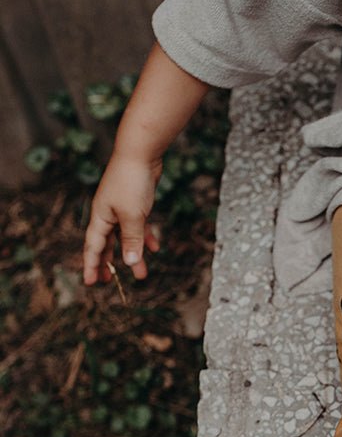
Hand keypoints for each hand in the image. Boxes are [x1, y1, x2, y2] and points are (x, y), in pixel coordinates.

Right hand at [83, 154, 161, 284]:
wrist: (141, 153)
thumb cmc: (131, 182)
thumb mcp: (132, 216)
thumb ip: (132, 239)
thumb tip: (130, 263)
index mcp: (100, 217)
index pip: (93, 247)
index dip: (92, 266)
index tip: (91, 283)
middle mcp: (107, 214)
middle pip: (107, 245)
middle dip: (109, 265)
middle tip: (109, 283)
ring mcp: (121, 209)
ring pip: (126, 238)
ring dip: (134, 255)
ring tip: (142, 275)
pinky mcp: (136, 204)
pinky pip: (139, 226)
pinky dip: (146, 238)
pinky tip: (155, 249)